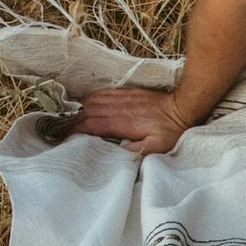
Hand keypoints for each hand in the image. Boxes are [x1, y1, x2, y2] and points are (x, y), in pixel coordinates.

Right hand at [64, 86, 192, 159]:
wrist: (184, 106)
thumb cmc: (172, 130)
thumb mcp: (158, 147)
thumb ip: (136, 151)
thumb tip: (115, 152)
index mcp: (123, 122)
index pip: (92, 124)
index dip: (75, 130)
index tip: (65, 138)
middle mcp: (119, 107)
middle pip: (87, 111)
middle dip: (73, 122)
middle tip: (62, 132)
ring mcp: (122, 97)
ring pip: (92, 100)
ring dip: (79, 110)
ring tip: (71, 121)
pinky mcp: (127, 92)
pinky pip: (102, 93)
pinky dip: (90, 99)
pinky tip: (86, 105)